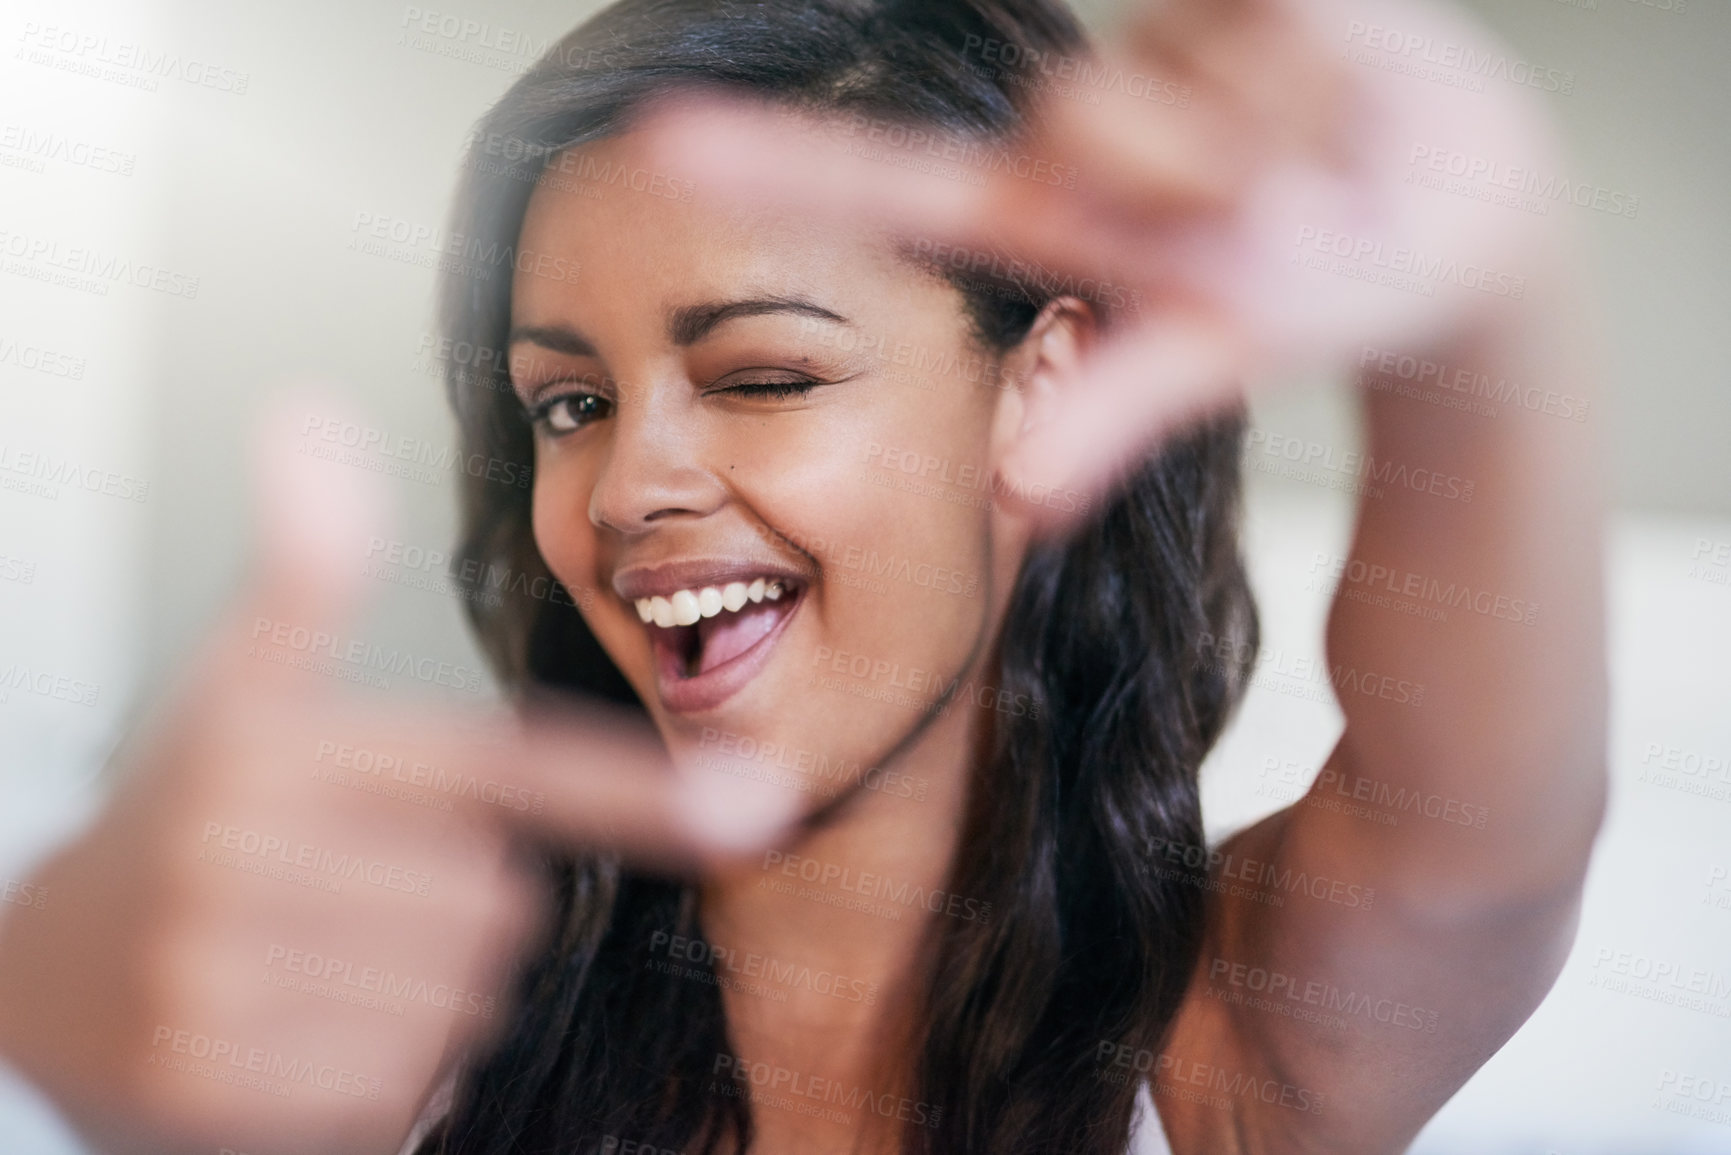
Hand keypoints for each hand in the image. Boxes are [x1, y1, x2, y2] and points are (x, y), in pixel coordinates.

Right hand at [0, 395, 797, 1154]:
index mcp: (285, 745)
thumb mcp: (242, 684)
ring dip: (420, 988)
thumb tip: (312, 419)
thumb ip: (308, 568)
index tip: (758, 807)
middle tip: (349, 884)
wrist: (37, 977)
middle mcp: (250, 855)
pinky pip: (402, 1086)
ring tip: (318, 953)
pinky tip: (296, 1029)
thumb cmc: (187, 815)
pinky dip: (378, 1070)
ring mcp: (225, 978)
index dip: (637, 790)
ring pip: (460, 999)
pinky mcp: (218, 1089)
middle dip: (453, 900)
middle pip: (500, 903)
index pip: (506, 768)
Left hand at [641, 0, 1565, 521]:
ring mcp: (1162, 52)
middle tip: (1254, 220)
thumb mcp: (1210, 353)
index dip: (782, 168)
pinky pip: (1276, 25)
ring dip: (1270, 156)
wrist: (1450, 214)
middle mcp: (1083, 125)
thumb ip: (1109, 413)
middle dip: (1180, 176)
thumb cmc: (1310, 293)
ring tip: (1311, 178)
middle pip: (1082, 118)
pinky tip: (1340, 105)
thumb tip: (1028, 494)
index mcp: (1046, 210)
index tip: (656, 145)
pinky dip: (1324, 87)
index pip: (897, 186)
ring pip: (1182, 90)